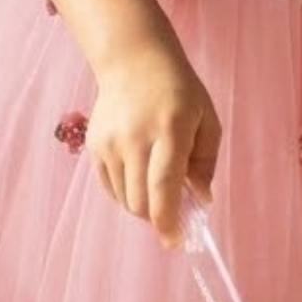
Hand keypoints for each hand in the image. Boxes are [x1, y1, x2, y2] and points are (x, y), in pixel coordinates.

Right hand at [84, 40, 222, 245]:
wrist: (133, 60)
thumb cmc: (178, 90)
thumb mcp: (206, 119)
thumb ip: (205, 162)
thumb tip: (201, 200)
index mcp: (170, 130)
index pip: (164, 186)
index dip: (169, 220)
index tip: (175, 240)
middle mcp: (135, 138)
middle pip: (141, 200)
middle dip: (159, 216)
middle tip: (174, 209)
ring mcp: (110, 142)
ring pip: (125, 199)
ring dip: (143, 204)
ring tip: (156, 183)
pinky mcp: (95, 145)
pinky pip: (110, 187)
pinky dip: (126, 192)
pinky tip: (139, 173)